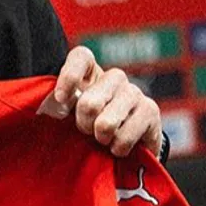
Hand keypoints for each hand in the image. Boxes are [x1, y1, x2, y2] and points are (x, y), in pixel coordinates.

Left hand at [38, 46, 162, 156]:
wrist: (128, 147)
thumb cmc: (93, 127)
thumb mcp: (73, 115)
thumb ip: (61, 107)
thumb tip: (54, 103)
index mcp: (90, 73)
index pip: (81, 57)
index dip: (69, 76)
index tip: (60, 99)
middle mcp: (114, 78)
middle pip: (89, 103)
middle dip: (84, 125)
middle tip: (87, 131)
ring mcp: (134, 92)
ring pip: (106, 123)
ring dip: (101, 139)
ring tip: (104, 139)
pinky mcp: (150, 110)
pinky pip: (125, 136)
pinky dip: (118, 149)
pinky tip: (119, 146)